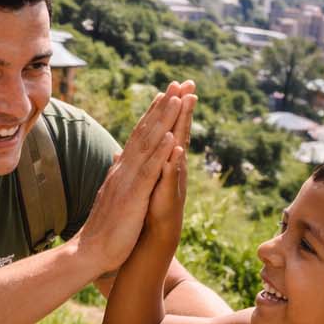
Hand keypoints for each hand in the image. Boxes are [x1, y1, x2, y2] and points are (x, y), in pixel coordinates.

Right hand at [74, 81, 194, 272]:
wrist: (89, 253)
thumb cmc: (102, 229)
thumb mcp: (112, 197)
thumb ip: (116, 177)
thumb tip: (117, 160)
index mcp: (122, 172)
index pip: (139, 137)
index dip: (153, 115)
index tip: (165, 95)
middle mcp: (124, 170)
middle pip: (145, 132)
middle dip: (162, 107)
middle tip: (178, 84)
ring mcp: (127, 182)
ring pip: (147, 145)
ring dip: (163, 121)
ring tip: (177, 98)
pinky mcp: (133, 197)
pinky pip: (148, 171)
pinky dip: (159, 153)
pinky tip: (170, 137)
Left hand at [144, 94, 193, 238]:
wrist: (149, 240)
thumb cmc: (146, 209)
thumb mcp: (142, 181)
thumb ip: (144, 162)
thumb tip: (133, 148)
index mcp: (163, 162)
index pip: (169, 131)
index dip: (171, 110)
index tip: (176, 85)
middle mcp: (171, 168)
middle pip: (178, 133)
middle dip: (183, 109)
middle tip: (189, 84)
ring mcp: (171, 182)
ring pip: (178, 150)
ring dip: (183, 127)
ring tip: (187, 104)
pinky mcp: (166, 198)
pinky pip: (170, 178)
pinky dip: (173, 164)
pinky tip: (176, 149)